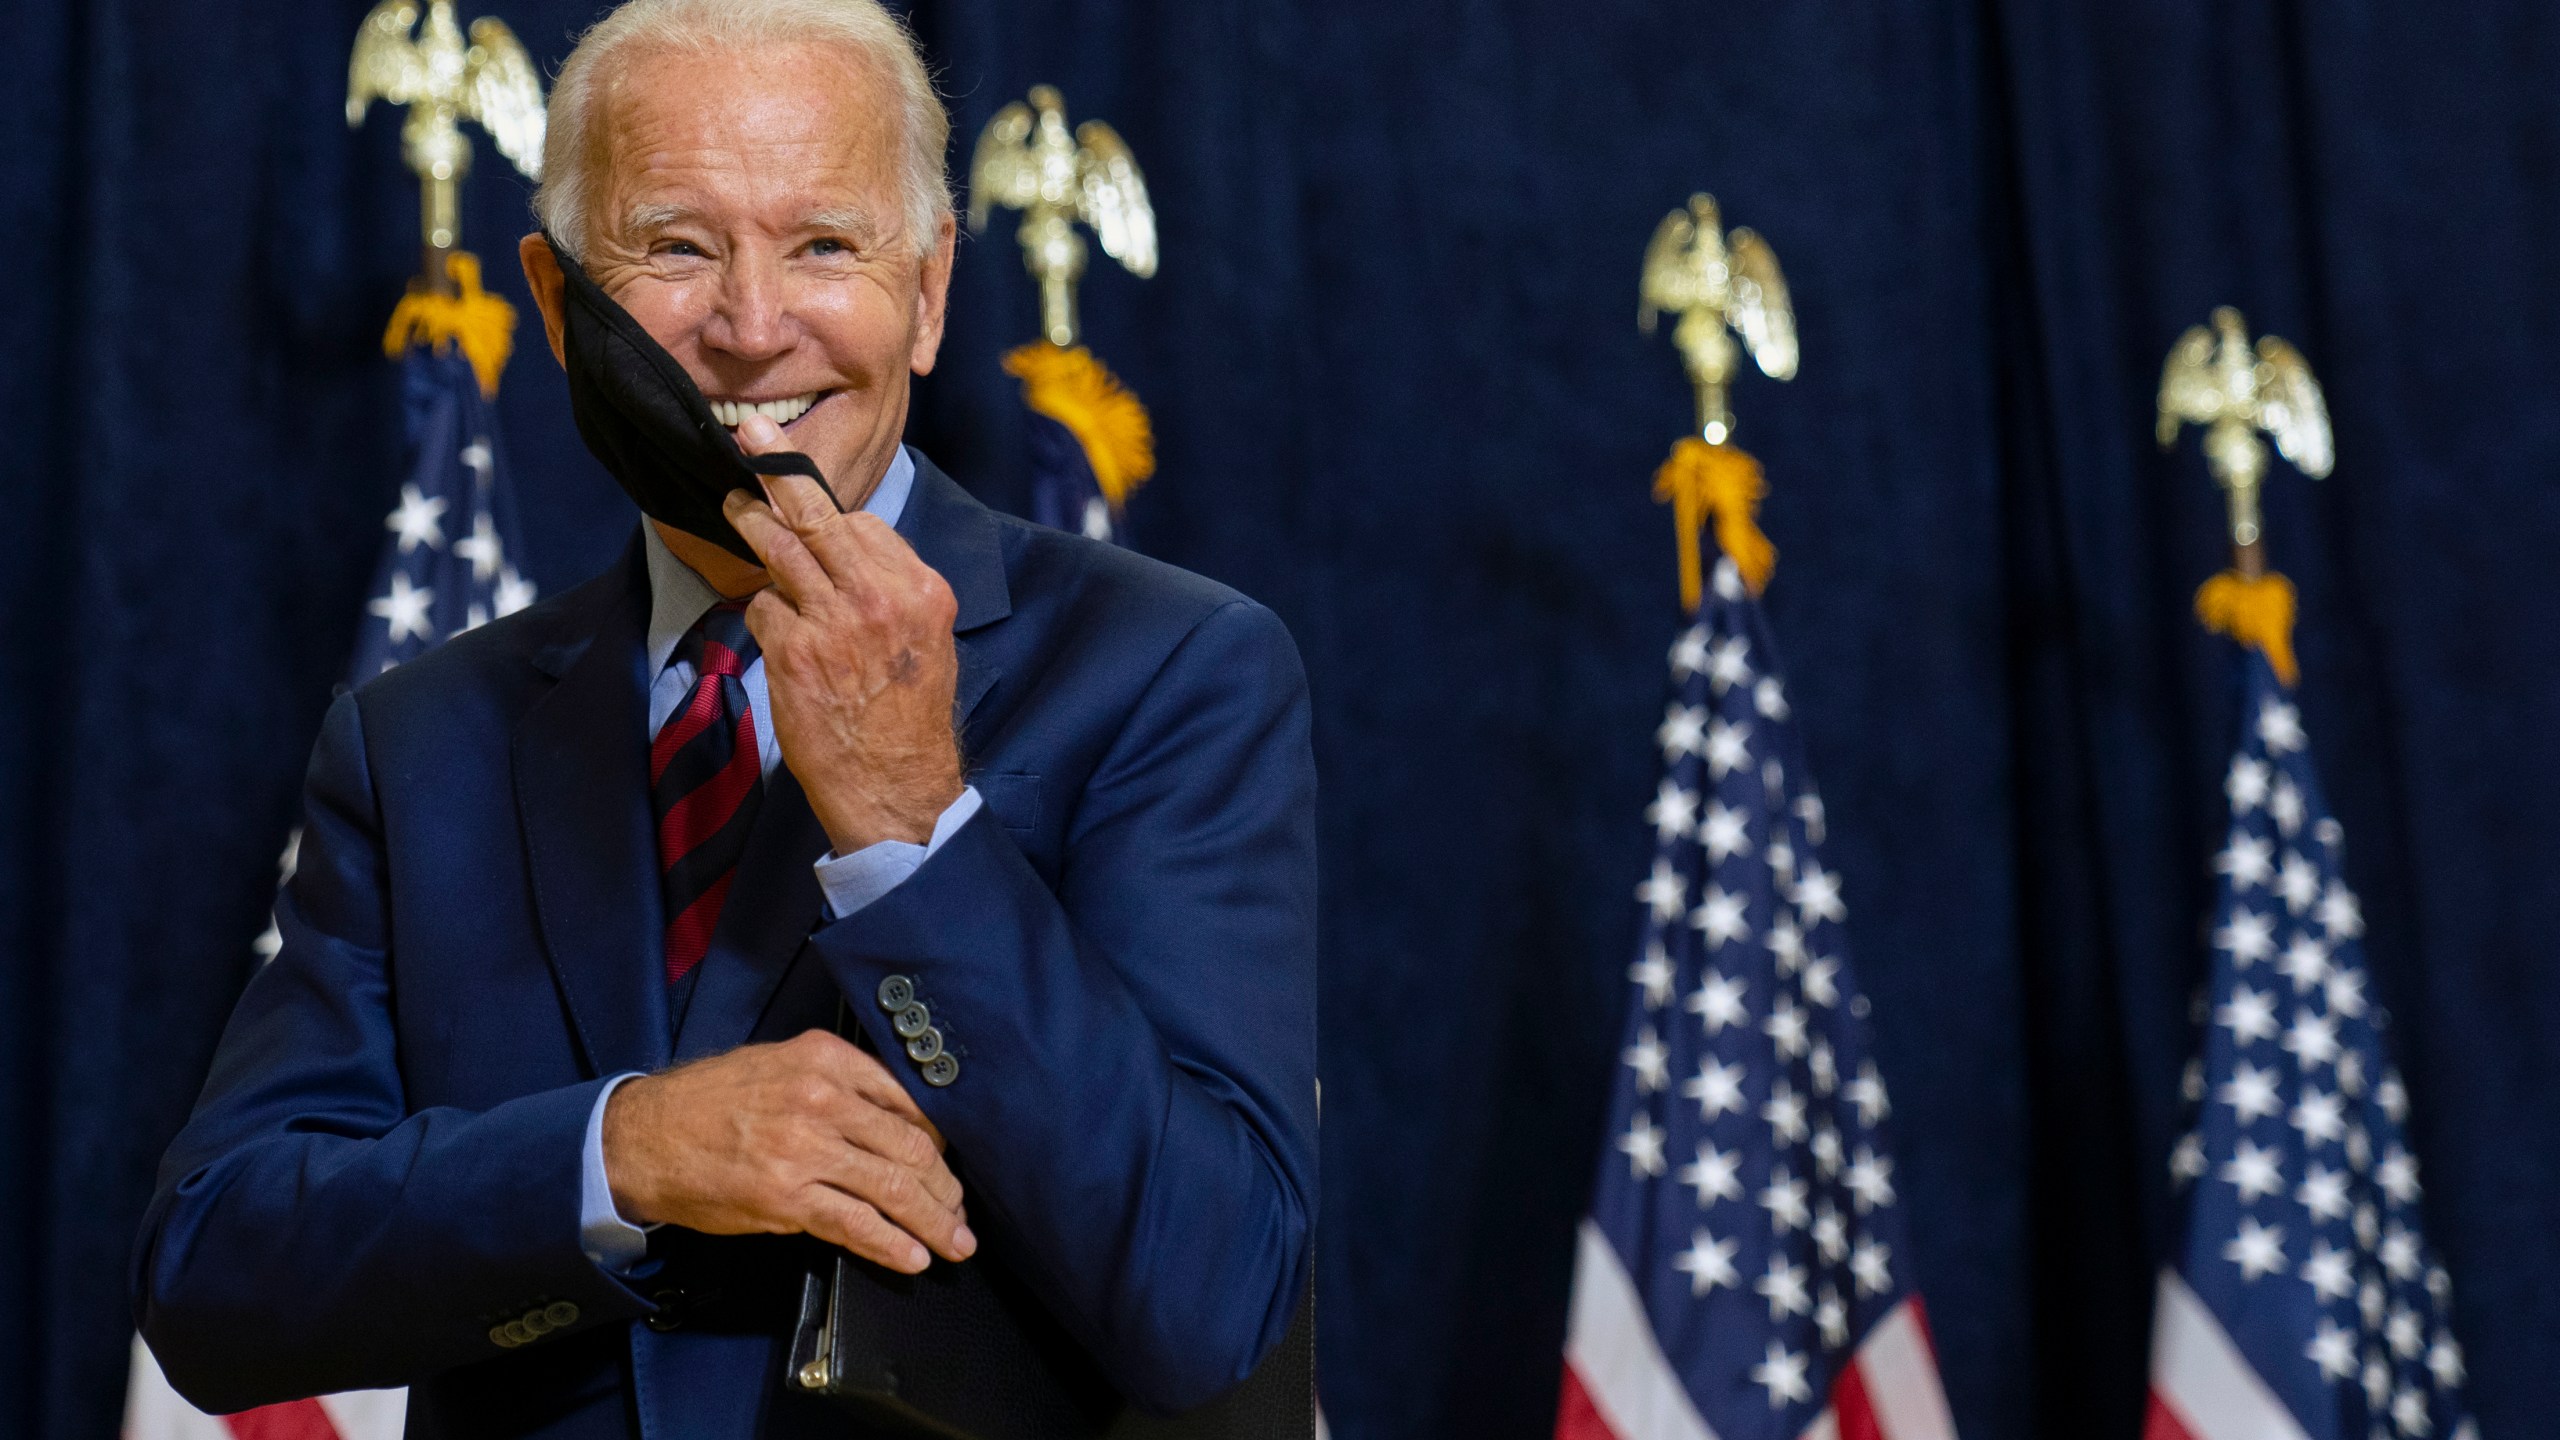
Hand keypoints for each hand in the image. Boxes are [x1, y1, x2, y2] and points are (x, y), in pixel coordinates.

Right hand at [602, 1031, 974, 1273]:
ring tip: (954, 1241)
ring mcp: (805, 1150)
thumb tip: (897, 1121)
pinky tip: (913, 1256)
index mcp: (825, 1060)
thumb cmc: (710, 1103)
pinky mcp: (787, 1198)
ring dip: (934, 1222)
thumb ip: (839, 1085)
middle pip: (911, 1147)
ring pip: (893, 1188)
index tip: (950, 1163)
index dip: (940, 1140)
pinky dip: (891, 1244)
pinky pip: (856, 1224)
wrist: (643, 1137)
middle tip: (961, 1210)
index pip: (908, 1101)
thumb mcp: (780, 1065)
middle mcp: (821, 1099)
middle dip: (946, 1187)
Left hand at [723, 416, 964, 852]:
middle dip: (780, 473)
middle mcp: (881, 597)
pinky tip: (777, 635)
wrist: (897, 786)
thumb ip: (892, 591)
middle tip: (751, 439)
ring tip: (734, 503)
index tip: (806, 490)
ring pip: (781, 549)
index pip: (868, 526)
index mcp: (922, 589)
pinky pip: (764, 607)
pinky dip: (764, 614)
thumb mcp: (927, 642)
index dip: (832, 513)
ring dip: (751, 521)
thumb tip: (850, 550)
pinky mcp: (795, 651)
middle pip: (821, 517)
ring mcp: (834, 622)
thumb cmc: (910, 717)